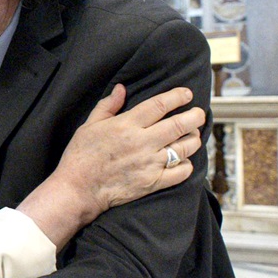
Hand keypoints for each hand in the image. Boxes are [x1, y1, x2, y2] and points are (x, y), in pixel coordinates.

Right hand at [19, 85, 204, 248]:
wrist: (78, 189)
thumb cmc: (80, 155)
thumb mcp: (89, 125)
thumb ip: (107, 105)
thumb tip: (121, 88)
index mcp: (127, 124)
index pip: (160, 105)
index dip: (178, 96)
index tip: (187, 94)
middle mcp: (142, 142)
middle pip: (180, 124)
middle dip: (195, 116)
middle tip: (199, 113)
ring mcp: (150, 163)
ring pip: (185, 147)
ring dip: (194, 138)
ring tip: (193, 134)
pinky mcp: (153, 182)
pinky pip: (181, 172)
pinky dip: (187, 165)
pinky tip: (183, 160)